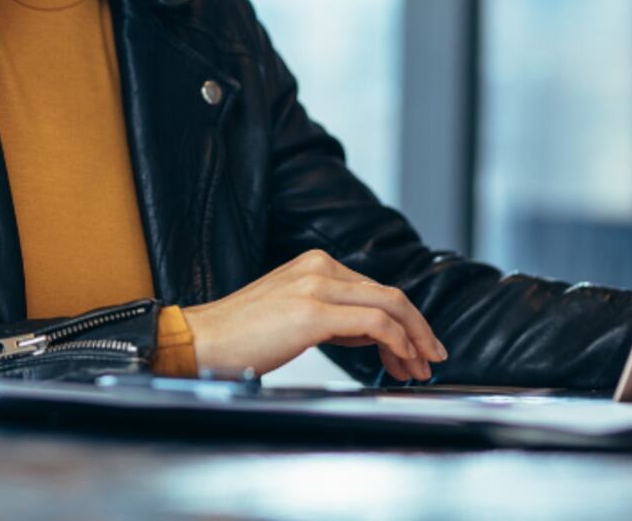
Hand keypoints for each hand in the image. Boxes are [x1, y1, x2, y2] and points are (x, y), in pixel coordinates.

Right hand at [180, 248, 448, 379]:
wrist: (200, 340)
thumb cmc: (240, 336)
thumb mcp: (292, 314)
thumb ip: (331, 316)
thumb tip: (370, 334)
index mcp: (313, 264)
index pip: (375, 289)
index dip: (405, 320)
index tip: (416, 348)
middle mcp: (318, 267)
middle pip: (390, 294)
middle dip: (419, 330)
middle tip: (431, 359)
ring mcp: (316, 286)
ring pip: (390, 305)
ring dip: (414, 340)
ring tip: (419, 368)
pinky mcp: (313, 311)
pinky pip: (375, 324)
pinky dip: (398, 344)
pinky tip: (400, 363)